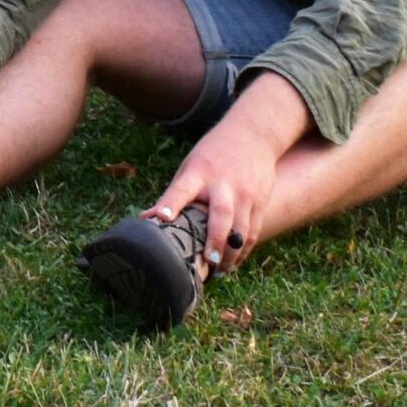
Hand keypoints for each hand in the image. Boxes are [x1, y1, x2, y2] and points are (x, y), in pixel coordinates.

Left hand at [151, 125, 280, 276]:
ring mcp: (245, 194)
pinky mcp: (260, 202)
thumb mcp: (189, 167)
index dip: (171, 203)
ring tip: (219, 271)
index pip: (182, 188)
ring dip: (231, 253)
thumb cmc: (211, 156)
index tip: (162, 218)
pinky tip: (233, 264)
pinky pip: (253, 231)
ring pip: (242, 228)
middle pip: (222, 214)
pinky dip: (243, 250)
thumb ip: (172, 194)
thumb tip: (146, 220)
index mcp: (199, 172)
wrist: (252, 135)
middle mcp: (224, 184)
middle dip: (216, 239)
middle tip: (209, 261)